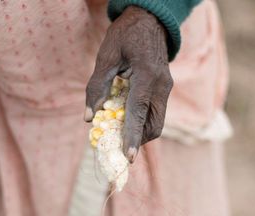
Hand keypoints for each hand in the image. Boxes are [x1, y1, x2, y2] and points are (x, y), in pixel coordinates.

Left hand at [84, 6, 173, 161]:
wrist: (149, 19)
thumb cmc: (124, 35)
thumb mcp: (105, 56)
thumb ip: (96, 87)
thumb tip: (88, 118)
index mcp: (147, 75)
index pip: (139, 112)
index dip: (132, 137)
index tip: (127, 157)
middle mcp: (162, 85)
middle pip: (154, 125)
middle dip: (136, 140)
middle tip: (115, 146)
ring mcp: (166, 87)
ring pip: (156, 122)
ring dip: (138, 132)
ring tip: (117, 133)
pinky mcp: (164, 89)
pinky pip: (155, 113)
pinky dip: (141, 121)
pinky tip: (124, 119)